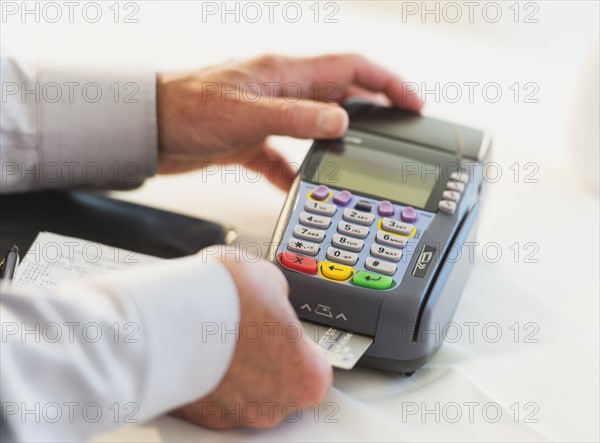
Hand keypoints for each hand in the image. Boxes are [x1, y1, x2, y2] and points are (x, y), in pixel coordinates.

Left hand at [156, 53, 421, 188]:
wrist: (147, 129)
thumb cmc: (185, 110)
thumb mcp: (245, 114)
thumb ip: (295, 117)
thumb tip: (341, 119)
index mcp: (284, 74)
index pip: (350, 68)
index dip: (386, 82)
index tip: (412, 102)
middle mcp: (280, 91)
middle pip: (339, 93)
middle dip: (372, 108)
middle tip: (397, 129)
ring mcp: (267, 115)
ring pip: (315, 124)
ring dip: (337, 139)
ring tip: (358, 158)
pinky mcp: (250, 139)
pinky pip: (283, 154)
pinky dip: (296, 170)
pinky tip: (301, 186)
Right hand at [170, 254, 332, 429]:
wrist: (168, 313)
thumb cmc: (226, 300)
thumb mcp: (269, 279)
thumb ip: (278, 297)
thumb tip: (271, 295)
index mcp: (307, 377)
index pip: (314, 366)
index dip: (298, 343)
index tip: (284, 328)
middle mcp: (273, 406)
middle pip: (277, 384)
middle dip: (263, 357)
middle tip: (247, 327)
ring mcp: (233, 415)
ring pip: (240, 392)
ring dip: (231, 367)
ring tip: (216, 333)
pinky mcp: (195, 415)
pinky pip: (207, 394)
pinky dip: (203, 375)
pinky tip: (195, 347)